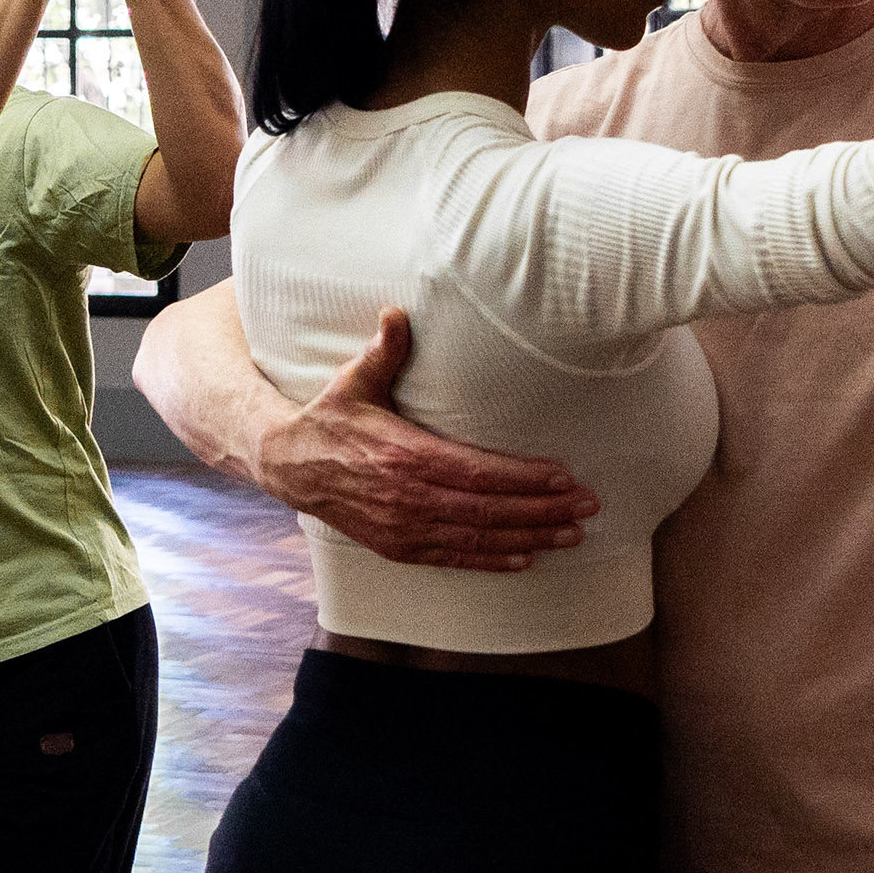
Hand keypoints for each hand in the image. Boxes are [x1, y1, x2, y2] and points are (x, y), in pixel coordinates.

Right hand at [257, 307, 600, 572]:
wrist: (287, 466)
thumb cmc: (329, 419)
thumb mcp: (353, 380)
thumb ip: (383, 350)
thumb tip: (397, 312)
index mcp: (404, 455)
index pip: (477, 472)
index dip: (523, 477)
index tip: (563, 476)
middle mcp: (408, 497)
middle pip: (487, 509)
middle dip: (542, 510)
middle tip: (586, 509)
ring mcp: (403, 526)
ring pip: (476, 538)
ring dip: (528, 537)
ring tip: (570, 535)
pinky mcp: (396, 546)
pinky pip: (452, 558)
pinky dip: (490, 560)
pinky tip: (525, 559)